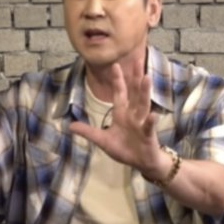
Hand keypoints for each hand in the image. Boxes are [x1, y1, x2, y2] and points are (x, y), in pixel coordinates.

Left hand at [69, 60, 169, 178]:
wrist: (141, 163)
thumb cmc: (124, 149)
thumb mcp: (103, 140)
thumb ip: (89, 132)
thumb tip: (70, 126)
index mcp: (122, 114)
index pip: (120, 93)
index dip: (117, 80)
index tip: (115, 65)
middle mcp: (133, 115)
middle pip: (134, 93)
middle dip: (135, 77)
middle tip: (137, 60)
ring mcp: (142, 124)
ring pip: (143, 105)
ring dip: (144, 92)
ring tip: (146, 77)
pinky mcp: (148, 135)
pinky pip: (149, 127)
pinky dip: (150, 121)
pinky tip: (152, 115)